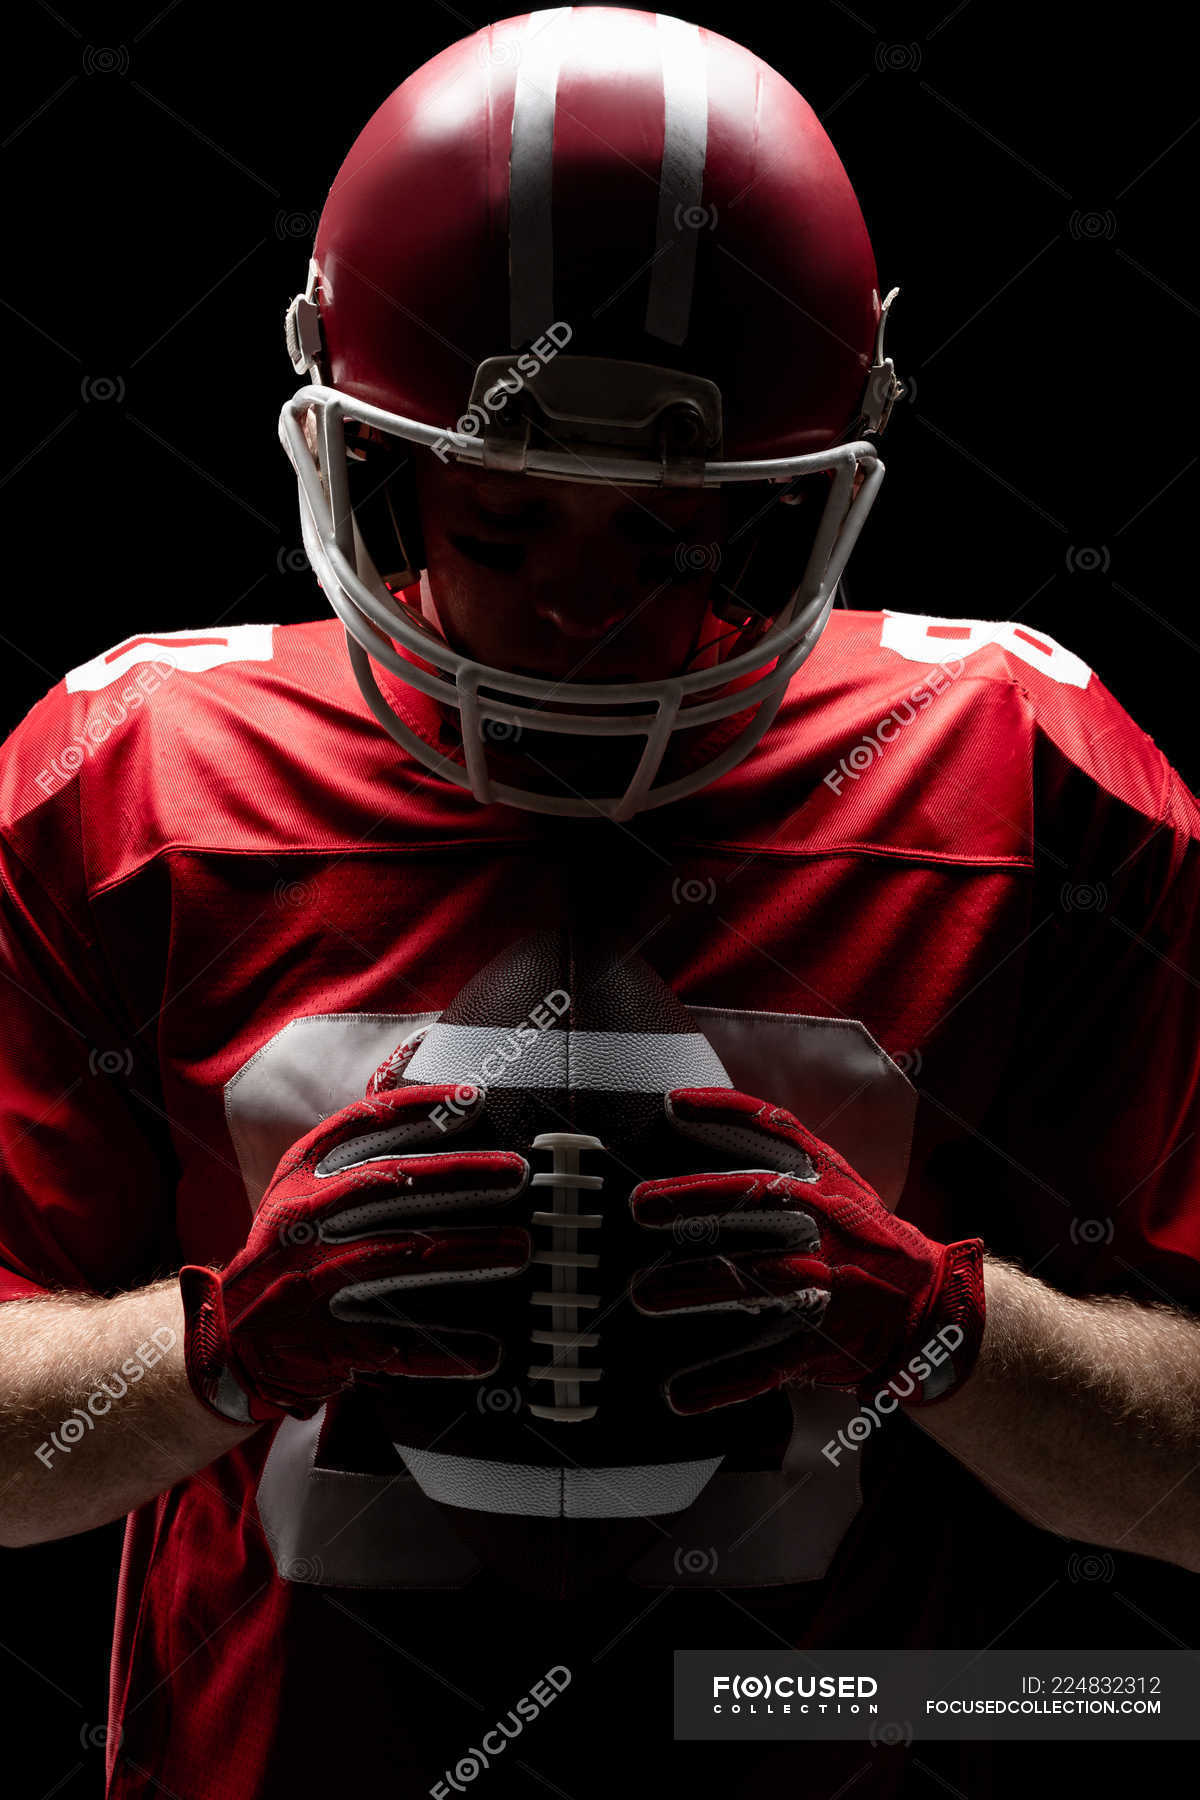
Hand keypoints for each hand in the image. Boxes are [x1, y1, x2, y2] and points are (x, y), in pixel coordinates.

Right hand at [180, 1082, 529, 1423]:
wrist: (226, 1340)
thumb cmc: (288, 1255)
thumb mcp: (301, 1195)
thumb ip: (353, 1162)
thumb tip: (437, 1118)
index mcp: (299, 1178)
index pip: (360, 1126)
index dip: (420, 1108)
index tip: (475, 1098)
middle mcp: (300, 1222)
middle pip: (388, 1184)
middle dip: (459, 1174)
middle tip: (516, 1172)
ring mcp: (308, 1281)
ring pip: (396, 1256)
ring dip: (465, 1250)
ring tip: (520, 1248)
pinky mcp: (324, 1342)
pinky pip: (395, 1346)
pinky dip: (443, 1351)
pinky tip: (488, 1353)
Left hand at [628, 1087, 984, 1413]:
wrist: (931, 1309)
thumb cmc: (865, 1238)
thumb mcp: (838, 1184)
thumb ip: (784, 1157)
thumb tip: (698, 1126)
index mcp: (826, 1180)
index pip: (775, 1131)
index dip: (724, 1112)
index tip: (672, 1105)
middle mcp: (827, 1223)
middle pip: (756, 1202)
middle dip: (696, 1201)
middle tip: (641, 1206)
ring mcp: (828, 1281)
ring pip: (755, 1280)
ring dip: (696, 1286)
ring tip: (645, 1293)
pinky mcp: (825, 1341)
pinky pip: (768, 1364)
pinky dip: (723, 1382)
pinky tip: (680, 1394)